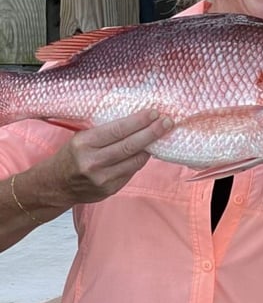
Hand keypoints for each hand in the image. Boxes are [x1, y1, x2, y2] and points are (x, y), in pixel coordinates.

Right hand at [52, 109, 172, 203]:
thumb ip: (106, 132)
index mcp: (84, 144)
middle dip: (152, 132)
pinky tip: (146, 151)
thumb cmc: (72, 155)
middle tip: (168, 122)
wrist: (55, 186)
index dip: (139, 121)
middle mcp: (93, 162)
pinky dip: (140, 160)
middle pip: (130, 145)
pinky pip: (132, 171)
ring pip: (135, 160)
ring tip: (161, 134)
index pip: (118, 130)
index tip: (155, 112)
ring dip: (151, 147)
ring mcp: (102, 179)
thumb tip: (139, 121)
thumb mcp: (82, 138)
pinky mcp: (110, 189)